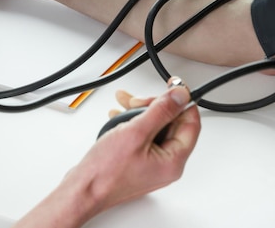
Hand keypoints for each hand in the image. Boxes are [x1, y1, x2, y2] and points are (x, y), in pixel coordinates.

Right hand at [73, 78, 200, 213]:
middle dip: (154, 106)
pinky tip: (119, 117)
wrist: (83, 189)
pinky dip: (132, 123)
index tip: (173, 86)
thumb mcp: (136, 132)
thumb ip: (161, 111)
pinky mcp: (139, 162)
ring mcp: (152, 164)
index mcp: (174, 161)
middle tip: (138, 101)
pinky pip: (143, 137)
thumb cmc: (106, 171)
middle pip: (172, 123)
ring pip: (155, 128)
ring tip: (124, 105)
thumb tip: (180, 96)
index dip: (182, 101)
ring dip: (140, 112)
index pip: (191, 123)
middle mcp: (166, 164)